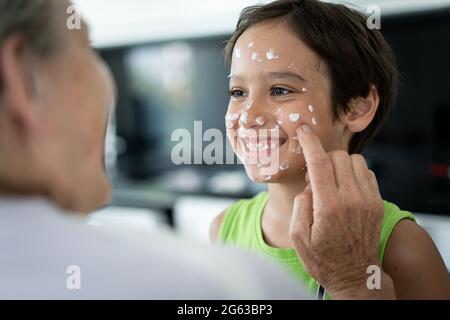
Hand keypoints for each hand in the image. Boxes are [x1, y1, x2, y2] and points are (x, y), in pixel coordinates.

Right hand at [289, 124, 394, 298]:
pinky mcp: (377, 203)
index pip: (319, 163)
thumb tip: (310, 186)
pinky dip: (353, 173)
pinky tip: (344, 188)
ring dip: (339, 165)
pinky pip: (366, 173)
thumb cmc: (323, 259)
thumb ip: (300, 206)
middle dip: (322, 159)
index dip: (309, 143)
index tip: (303, 130)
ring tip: (330, 183)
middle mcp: (351, 200)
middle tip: (314, 179)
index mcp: (328, 207)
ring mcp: (368, 201)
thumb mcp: (298, 237)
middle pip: (337, 157)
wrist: (355, 276)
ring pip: (355, 161)